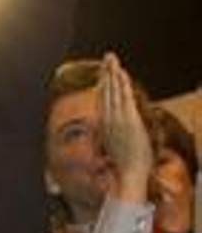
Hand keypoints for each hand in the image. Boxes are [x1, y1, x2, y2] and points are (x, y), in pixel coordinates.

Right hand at [96, 52, 152, 200]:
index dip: (103, 85)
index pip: (103, 100)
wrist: (128, 175)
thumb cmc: (124, 167)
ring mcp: (117, 119)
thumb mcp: (114, 152)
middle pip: (106, 92)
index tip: (104, 73)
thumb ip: (110, 141)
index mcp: (105, 126)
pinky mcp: (128, 120)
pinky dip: (121, 85)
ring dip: (113, 74)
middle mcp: (108, 120)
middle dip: (106, 74)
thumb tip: (107, 139)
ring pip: (114, 92)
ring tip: (112, 59)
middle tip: (107, 58)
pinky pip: (124, 97)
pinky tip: (121, 74)